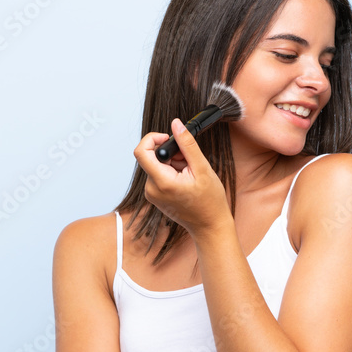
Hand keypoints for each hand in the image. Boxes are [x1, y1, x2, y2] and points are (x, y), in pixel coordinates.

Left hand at [133, 118, 229, 235]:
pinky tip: (185, 180)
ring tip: (190, 173)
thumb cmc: (209, 202)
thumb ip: (187, 144)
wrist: (210, 226)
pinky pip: (158, 175)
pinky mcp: (155, 196)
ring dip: (172, 162)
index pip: (141, 151)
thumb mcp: (202, 169)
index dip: (153, 138)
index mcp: (162, 182)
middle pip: (151, 157)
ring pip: (156, 165)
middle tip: (189, 160)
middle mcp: (152, 189)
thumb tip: (176, 124)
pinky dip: (171, 171)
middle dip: (170, 153)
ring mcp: (152, 194)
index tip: (168, 138)